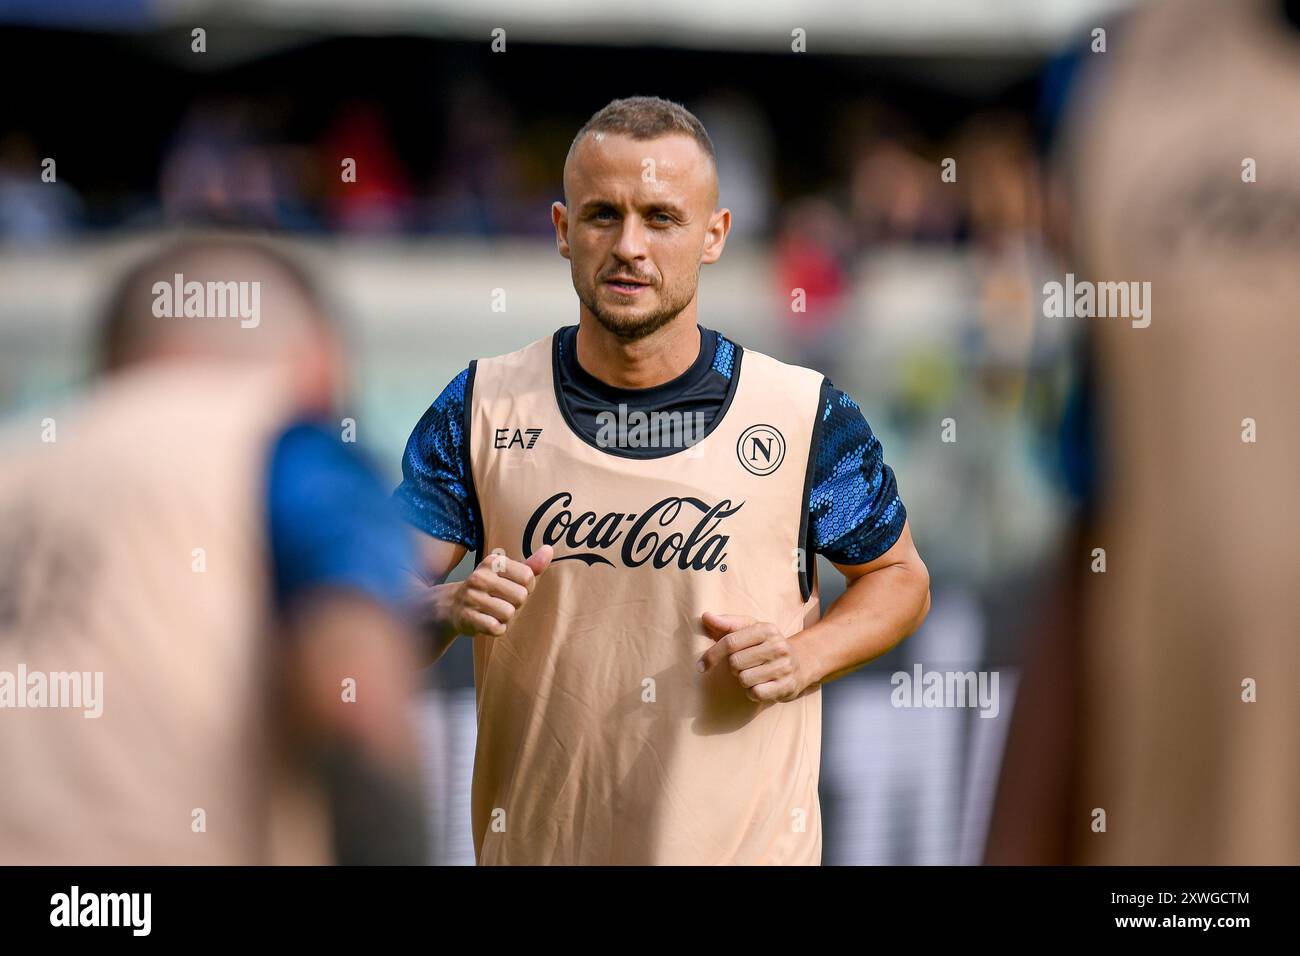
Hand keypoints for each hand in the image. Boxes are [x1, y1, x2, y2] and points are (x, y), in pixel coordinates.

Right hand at [450, 545, 552, 637]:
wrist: (452, 606)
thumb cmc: (487, 589)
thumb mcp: (507, 574)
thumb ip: (530, 565)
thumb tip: (549, 549)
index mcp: (493, 562)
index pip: (528, 577)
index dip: (527, 587)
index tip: (514, 587)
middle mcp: (480, 577)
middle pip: (520, 596)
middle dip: (515, 603)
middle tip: (501, 601)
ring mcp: (472, 597)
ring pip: (508, 613)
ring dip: (505, 617)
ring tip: (493, 611)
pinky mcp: (468, 617)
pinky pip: (496, 628)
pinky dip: (496, 628)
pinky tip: (487, 621)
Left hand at [697, 612, 811, 702]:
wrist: (801, 663)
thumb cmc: (766, 645)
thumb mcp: (750, 629)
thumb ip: (727, 623)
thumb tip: (706, 616)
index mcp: (766, 629)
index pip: (730, 642)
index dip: (712, 655)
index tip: (701, 665)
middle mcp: (777, 646)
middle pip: (735, 663)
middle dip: (734, 667)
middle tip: (744, 665)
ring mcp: (784, 667)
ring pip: (744, 680)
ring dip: (743, 680)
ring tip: (754, 674)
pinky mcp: (786, 686)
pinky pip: (756, 693)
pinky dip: (753, 692)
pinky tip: (761, 685)